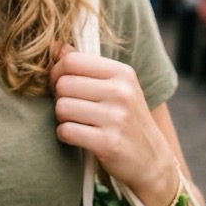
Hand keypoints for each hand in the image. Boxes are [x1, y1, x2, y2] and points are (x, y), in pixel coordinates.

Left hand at [49, 44, 177, 205]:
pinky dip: (66, 135)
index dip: (57, 73)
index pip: (71, 61)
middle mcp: (121, 92)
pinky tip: (79, 137)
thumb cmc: (125, 118)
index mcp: (122, 73)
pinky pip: (66, 131)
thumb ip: (85, 65)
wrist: (151, 160)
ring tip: (77, 122)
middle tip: (72, 108)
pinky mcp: (108, 142)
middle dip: (59, 98)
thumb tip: (54, 44)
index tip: (61, 85)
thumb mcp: (115, 86)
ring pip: (61, 108)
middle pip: (62, 84)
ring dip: (62, 118)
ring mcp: (116, 117)